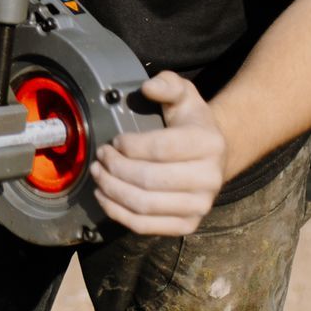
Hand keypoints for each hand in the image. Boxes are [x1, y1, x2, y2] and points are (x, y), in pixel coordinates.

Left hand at [89, 71, 226, 236]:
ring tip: (98, 174)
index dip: (130, 145)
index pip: (160, 148)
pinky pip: (146, 226)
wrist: (212, 156)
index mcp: (210, 143)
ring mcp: (201, 206)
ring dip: (112, 190)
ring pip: (144, 205)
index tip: (115, 140)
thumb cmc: (190, 123)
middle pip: (149, 180)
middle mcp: (211, 178)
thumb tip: (149, 87)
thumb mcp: (184, 95)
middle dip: (115, 168)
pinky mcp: (188, 225)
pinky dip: (118, 213)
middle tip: (100, 157)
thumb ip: (167, 84)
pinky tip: (104, 197)